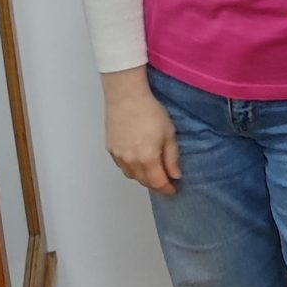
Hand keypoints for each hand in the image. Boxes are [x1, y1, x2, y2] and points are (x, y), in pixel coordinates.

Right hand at [102, 68, 181, 194]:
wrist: (126, 97)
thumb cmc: (150, 111)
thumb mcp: (169, 134)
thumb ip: (172, 158)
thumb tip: (175, 175)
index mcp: (147, 158)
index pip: (158, 182)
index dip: (167, 188)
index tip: (173, 189)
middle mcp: (131, 161)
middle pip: (144, 182)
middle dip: (156, 184)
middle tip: (165, 181)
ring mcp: (119, 156)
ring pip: (131, 175)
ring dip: (143, 177)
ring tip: (153, 171)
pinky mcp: (111, 149)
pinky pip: (122, 166)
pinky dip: (131, 168)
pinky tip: (138, 161)